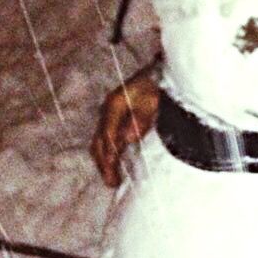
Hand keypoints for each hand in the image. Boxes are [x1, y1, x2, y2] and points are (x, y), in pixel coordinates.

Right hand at [90, 72, 160, 187]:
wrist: (157, 73)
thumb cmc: (157, 86)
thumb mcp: (153, 100)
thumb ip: (141, 119)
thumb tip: (128, 138)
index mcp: (115, 105)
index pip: (108, 135)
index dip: (109, 154)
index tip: (112, 171)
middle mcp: (107, 110)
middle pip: (100, 141)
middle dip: (103, 163)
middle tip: (111, 183)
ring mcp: (109, 114)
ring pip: (100, 141)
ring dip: (103, 161)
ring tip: (112, 180)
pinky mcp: (114, 118)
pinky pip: (105, 139)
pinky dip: (107, 154)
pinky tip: (114, 166)